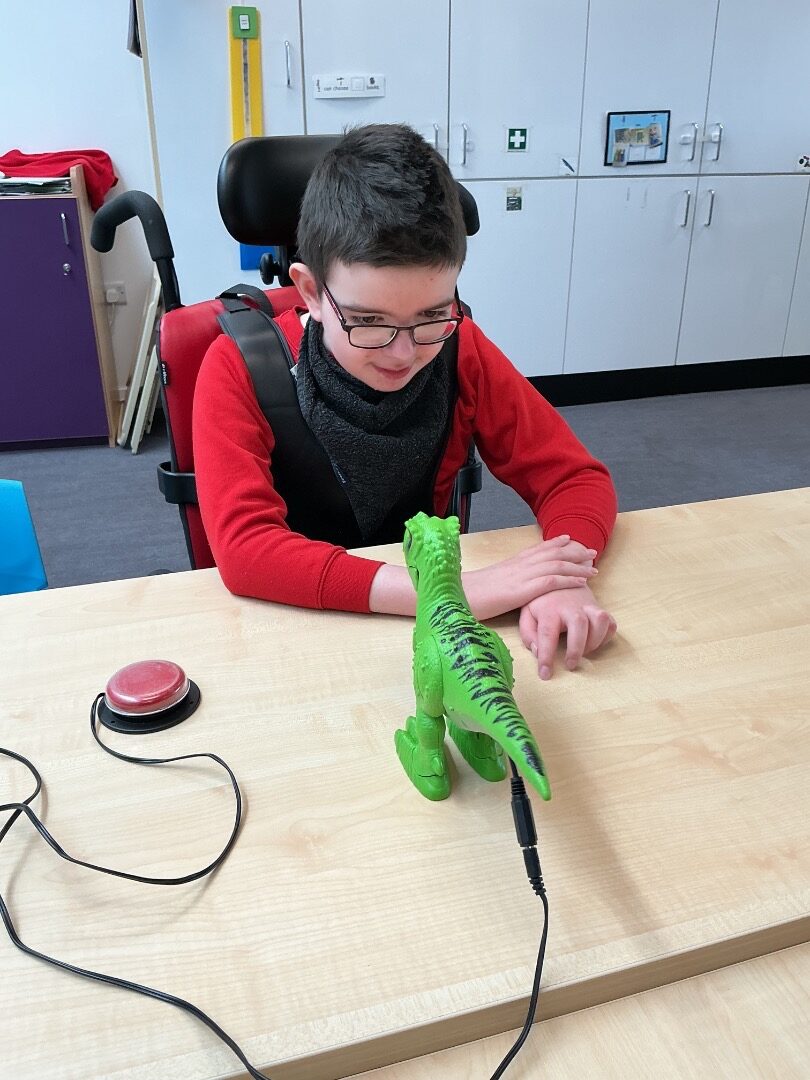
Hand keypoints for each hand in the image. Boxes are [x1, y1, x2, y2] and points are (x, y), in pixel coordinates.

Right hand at [462, 535, 598, 620]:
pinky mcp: (522, 590)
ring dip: (577, 566)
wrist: (455, 595)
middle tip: (591, 552)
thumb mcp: (490, 583)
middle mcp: (519, 564)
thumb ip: (503, 580)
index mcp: (511, 562)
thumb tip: (508, 585)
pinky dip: (569, 580)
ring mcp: (521, 576)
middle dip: (574, 552)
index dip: (556, 543)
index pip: (538, 547)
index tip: (570, 540)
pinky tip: (581, 582)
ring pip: (556, 565)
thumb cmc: (468, 593)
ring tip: (593, 568)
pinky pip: (551, 581)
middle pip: (552, 553)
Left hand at [519, 584, 616, 679]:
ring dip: (595, 640)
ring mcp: (587, 605)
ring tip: (585, 652)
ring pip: (600, 620)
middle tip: (571, 665)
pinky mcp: (599, 607)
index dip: (546, 656)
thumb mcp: (526, 613)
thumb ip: (528, 633)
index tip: (545, 674)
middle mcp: (570, 606)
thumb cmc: (541, 600)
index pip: (547, 634)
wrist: (558, 576)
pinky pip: (610, 622)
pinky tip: (595, 642)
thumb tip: (538, 651)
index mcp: (548, 609)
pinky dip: (606, 636)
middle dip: (577, 648)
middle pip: (579, 624)